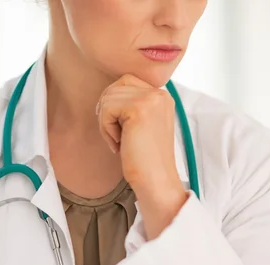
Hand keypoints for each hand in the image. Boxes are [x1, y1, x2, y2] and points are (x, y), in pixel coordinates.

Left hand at [97, 74, 179, 190]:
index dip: (115, 104)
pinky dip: (106, 129)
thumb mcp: (144, 123)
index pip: (126, 81)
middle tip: (119, 136)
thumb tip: (107, 92)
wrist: (156, 179)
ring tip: (120, 141)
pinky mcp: (138, 109)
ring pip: (108, 97)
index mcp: (163, 96)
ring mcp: (150, 100)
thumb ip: (132, 103)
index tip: (122, 128)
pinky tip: (120, 144)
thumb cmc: (145, 157)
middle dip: (109, 112)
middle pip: (115, 87)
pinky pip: (106, 109)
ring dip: (106, 122)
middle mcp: (160, 94)